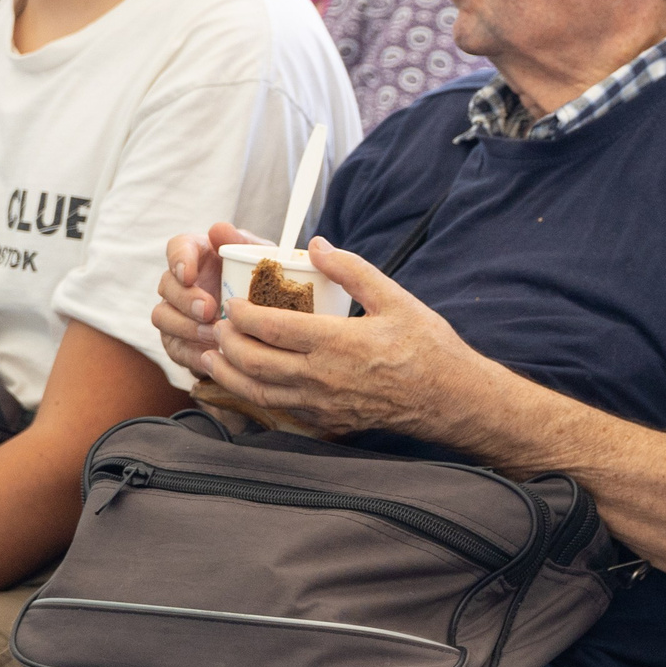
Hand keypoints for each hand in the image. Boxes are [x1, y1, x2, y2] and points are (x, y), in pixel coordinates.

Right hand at [151, 221, 267, 370]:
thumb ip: (242, 242)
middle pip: (166, 286)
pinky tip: (212, 355)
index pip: (177, 247)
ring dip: (186, 327)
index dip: (178, 260)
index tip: (189, 274)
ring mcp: (176, 311)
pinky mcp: (179, 340)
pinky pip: (174, 348)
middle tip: (209, 310)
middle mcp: (180, 282)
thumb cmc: (263, 279)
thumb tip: (218, 229)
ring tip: (215, 334)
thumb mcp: (262, 258)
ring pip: (162, 317)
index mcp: (198, 254)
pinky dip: (191, 353)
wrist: (271, 318)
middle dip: (185, 299)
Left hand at [166, 238, 501, 441]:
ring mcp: (322, 403)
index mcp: (337, 342)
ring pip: (257, 390)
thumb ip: (353, 271)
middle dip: (228, 341)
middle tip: (221, 325)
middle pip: (253, 361)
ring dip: (228, 372)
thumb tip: (318, 245)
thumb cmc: (428, 348)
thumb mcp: (396, 300)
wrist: (451, 399)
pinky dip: (254, 393)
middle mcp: (323, 376)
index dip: (243, 313)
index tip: (235, 301)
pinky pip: (278, 408)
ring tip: (214, 356)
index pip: (270, 327)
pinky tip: (248, 381)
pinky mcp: (327, 421)